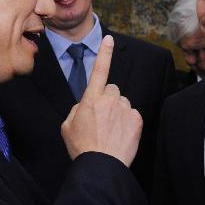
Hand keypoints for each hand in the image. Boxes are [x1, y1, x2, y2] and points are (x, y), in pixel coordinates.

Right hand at [61, 35, 141, 166]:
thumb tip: (86, 105)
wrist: (101, 166)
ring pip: (122, 102)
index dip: (104, 53)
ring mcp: (125, 109)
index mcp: (91, 99)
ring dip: (118, 111)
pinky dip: (127, 122)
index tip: (109, 39)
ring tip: (110, 131)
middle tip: (101, 119)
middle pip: (112, 89)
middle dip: (108, 99)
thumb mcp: (68, 126)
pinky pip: (132, 114)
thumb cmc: (82, 148)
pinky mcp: (137, 119)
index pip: (99, 70)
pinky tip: (120, 135)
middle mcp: (109, 100)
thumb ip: (77, 109)